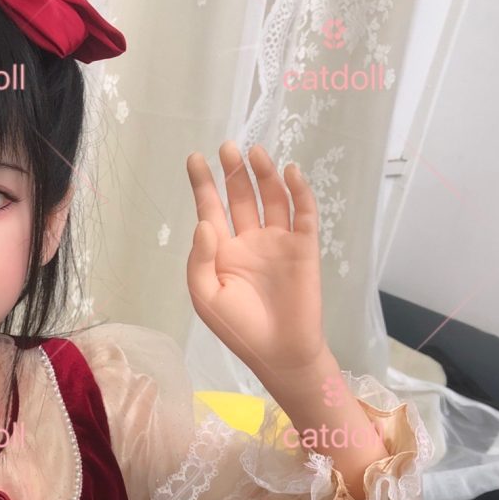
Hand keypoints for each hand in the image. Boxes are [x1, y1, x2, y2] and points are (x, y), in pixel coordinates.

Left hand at [186, 143, 326, 389]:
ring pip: (271, 198)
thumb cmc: (239, 328)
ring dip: (264, 174)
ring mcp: (278, 241)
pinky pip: (303, 212)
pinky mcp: (304, 246)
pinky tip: (290, 172)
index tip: (195, 158)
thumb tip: (204, 222)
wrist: (280, 352)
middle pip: (241, 196)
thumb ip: (199, 260)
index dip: (203, 184)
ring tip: (255, 152)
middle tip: (228, 147)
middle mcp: (250, 241)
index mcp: (222, 252)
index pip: (211, 209)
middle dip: (234, 171)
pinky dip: (298, 191)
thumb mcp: (205, 297)